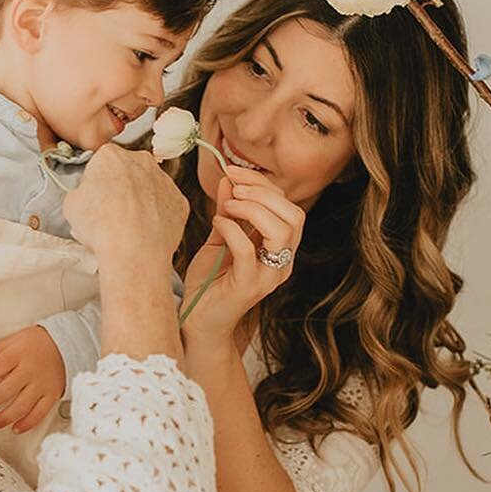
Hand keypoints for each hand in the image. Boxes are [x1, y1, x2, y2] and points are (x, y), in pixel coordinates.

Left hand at [0, 325, 66, 432]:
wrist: (67, 344)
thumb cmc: (37, 342)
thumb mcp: (15, 339)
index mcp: (18, 354)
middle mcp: (30, 370)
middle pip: (6, 390)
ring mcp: (42, 385)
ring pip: (21, 406)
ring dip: (4, 418)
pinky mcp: (52, 395)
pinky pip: (39, 413)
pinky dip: (27, 423)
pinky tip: (15, 428)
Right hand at [63, 144, 187, 277]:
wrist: (134, 250)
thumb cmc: (101, 225)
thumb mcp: (71, 204)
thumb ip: (81, 192)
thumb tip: (87, 197)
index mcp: (111, 156)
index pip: (101, 162)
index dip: (96, 181)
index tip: (94, 196)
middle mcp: (142, 161)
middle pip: (128, 170)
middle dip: (121, 186)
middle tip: (109, 211)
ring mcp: (165, 180)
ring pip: (149, 187)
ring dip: (140, 200)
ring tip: (127, 226)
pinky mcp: (180, 201)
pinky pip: (166, 205)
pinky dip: (157, 216)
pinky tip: (145, 231)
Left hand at [181, 167, 304, 345]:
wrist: (196, 320)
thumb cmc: (209, 281)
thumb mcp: (220, 238)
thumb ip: (228, 212)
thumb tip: (229, 180)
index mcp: (280, 248)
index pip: (288, 207)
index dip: (263, 185)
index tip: (233, 171)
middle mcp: (282, 262)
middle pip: (295, 216)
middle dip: (264, 194)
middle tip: (233, 188)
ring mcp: (269, 276)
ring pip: (282, 232)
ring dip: (254, 209)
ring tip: (228, 205)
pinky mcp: (249, 287)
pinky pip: (248, 251)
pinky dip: (233, 230)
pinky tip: (217, 223)